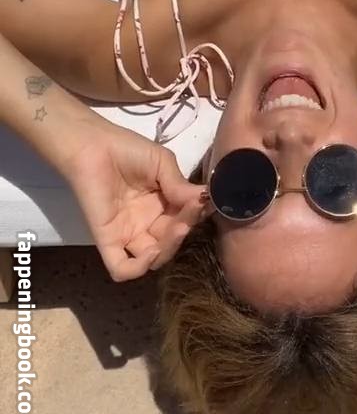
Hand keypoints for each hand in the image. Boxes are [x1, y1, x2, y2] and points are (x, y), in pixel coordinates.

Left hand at [64, 119, 209, 280]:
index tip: (202, 201)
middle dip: (184, 230)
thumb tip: (205, 200)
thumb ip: (180, 184)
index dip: (194, 215)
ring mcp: (128, 233)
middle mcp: (147, 222)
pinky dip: (139, 268)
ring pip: (154, 258)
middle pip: (171, 241)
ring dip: (169, 249)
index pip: (183, 220)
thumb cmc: (127, 149)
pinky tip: (151, 251)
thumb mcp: (162, 162)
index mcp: (161, 204)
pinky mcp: (108, 240)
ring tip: (177, 228)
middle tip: (188, 214)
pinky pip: (122, 268)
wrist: (92, 145)